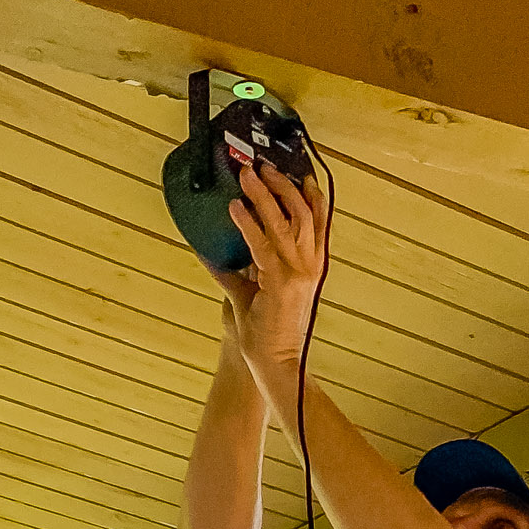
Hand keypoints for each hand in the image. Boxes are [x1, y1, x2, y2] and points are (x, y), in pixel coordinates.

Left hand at [223, 160, 327, 395]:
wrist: (273, 363)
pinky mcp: (279, 284)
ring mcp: (297, 275)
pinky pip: (262, 246)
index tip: (298, 169)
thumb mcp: (251, 291)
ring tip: (246, 175)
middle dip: (283, 184)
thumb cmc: (264, 332)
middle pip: (303, 212)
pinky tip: (235, 208)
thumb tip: (211, 250)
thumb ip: (236, 269)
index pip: (317, 220)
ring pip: (285, 222)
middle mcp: (308, 267)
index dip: (310, 192)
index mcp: (310, 266)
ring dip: (264, 195)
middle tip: (262, 166)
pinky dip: (248, 224)